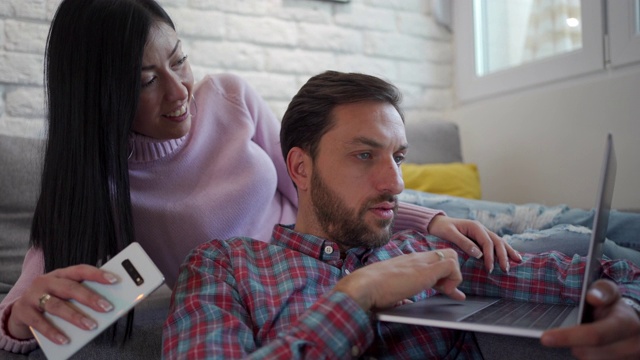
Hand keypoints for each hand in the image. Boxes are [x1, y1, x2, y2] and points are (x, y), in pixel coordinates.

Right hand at [7, 265, 117, 344]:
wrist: (20, 310)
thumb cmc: (51, 299)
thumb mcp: (65, 294)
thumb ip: (81, 296)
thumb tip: (108, 305)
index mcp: (61, 273)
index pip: (80, 270)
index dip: (97, 274)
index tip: (114, 280)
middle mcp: (46, 281)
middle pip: (70, 288)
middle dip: (90, 298)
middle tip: (107, 308)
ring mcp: (33, 295)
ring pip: (56, 305)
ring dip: (75, 316)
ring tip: (91, 326)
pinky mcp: (23, 311)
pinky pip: (39, 323)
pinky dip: (53, 332)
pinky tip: (65, 340)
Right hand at [333, 249, 464, 310]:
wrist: (364, 286)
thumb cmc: (371, 290)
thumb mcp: (390, 291)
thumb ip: (399, 293)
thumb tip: (403, 302)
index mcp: (407, 262)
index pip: (433, 260)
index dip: (443, 276)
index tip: (447, 291)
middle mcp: (416, 258)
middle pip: (446, 253)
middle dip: (452, 273)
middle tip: (447, 291)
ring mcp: (421, 262)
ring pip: (452, 256)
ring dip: (454, 276)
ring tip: (446, 293)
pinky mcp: (426, 270)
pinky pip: (452, 265)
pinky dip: (454, 279)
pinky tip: (445, 292)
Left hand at [427, 215, 521, 272]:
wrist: (437, 222)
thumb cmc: (441, 228)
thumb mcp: (450, 234)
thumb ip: (463, 242)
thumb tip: (479, 254)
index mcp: (475, 227)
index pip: (487, 242)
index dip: (490, 256)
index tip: (490, 268)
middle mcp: (481, 228)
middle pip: (497, 242)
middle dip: (503, 256)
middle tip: (505, 269)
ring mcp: (482, 232)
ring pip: (499, 241)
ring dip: (508, 251)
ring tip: (517, 261)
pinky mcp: (480, 237)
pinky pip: (495, 243)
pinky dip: (504, 249)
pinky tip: (511, 255)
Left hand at [541, 280, 639, 358]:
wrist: (635, 323)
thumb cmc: (615, 306)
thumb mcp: (610, 291)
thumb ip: (601, 290)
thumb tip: (592, 297)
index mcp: (627, 324)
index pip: (595, 335)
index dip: (568, 337)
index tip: (545, 338)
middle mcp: (632, 345)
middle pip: (587, 353)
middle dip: (574, 341)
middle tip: (576, 328)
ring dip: (582, 349)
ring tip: (587, 335)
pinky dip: (588, 355)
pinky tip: (593, 346)